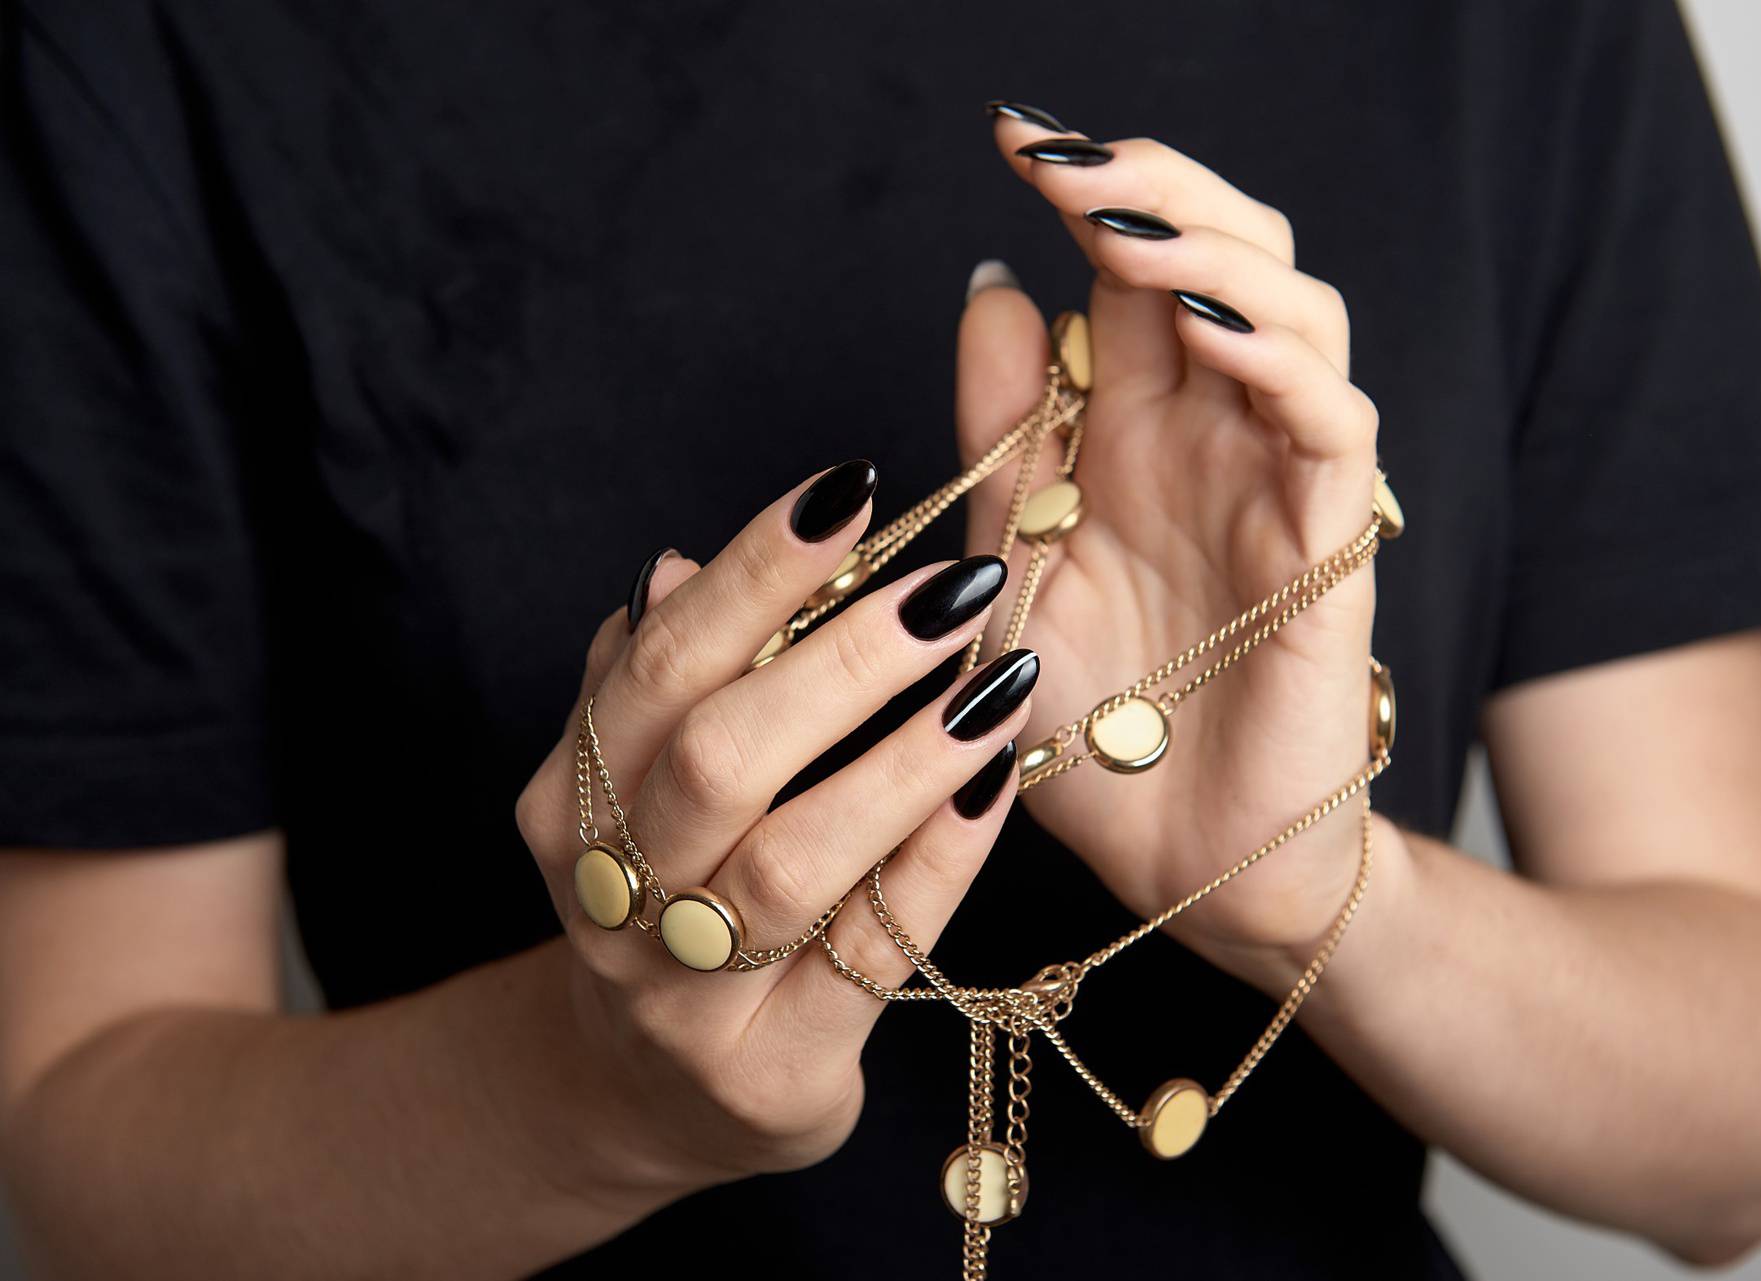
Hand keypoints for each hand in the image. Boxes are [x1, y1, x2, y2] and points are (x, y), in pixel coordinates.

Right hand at [513, 463, 1038, 1190]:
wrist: (654, 1100)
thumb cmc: (673, 905)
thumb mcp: (641, 794)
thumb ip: (658, 684)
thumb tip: (672, 565)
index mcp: (571, 803)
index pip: (658, 664)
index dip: (753, 573)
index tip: (850, 492)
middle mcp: (610, 899)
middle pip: (717, 756)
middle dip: (842, 659)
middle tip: (952, 584)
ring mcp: (684, 999)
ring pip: (792, 862)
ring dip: (904, 758)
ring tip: (995, 679)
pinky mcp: (771, 1073)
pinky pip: (870, 955)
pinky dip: (938, 860)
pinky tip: (994, 783)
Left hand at [956, 114, 1381, 975]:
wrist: (1170, 863)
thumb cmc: (1093, 729)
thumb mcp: (1013, 563)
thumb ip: (1007, 434)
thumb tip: (989, 284)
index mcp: (1133, 433)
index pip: (1129, 270)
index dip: (1085, 191)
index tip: (1011, 134)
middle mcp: (1213, 439)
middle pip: (1223, 255)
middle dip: (1149, 189)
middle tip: (1066, 157)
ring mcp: (1280, 483)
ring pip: (1292, 312)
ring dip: (1211, 254)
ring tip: (1123, 227)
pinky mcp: (1330, 548)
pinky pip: (1331, 423)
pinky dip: (1279, 361)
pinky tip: (1208, 330)